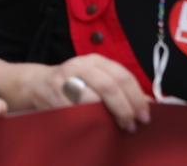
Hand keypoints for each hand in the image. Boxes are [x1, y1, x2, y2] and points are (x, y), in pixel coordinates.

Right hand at [31, 54, 150, 132]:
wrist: (38, 83)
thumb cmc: (75, 83)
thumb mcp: (98, 78)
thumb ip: (121, 87)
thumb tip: (148, 103)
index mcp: (96, 60)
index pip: (122, 76)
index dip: (137, 98)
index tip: (145, 115)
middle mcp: (80, 65)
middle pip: (109, 86)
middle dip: (124, 109)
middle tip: (132, 124)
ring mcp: (65, 79)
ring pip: (92, 99)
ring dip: (108, 117)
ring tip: (118, 126)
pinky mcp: (54, 94)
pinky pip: (77, 110)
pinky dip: (90, 120)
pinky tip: (98, 125)